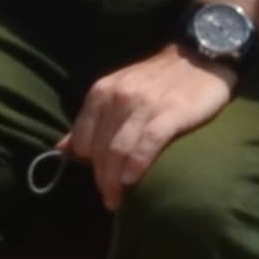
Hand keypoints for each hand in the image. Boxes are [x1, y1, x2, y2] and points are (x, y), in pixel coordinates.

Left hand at [64, 44, 233, 205]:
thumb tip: (60, 149)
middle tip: (110, 200)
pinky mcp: (172, 112)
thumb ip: (89, 120)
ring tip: (120, 199)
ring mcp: (144, 104)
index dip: (87, 166)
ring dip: (115, 181)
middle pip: (100, 149)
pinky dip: (137, 165)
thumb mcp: (116, 92)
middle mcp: (118, 97)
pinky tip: (133, 181)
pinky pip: (148, 143)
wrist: (199, 58)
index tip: (99, 182)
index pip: (83, 140)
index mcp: (101, 92)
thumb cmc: (156, 81)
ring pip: (119, 150)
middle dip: (101, 180)